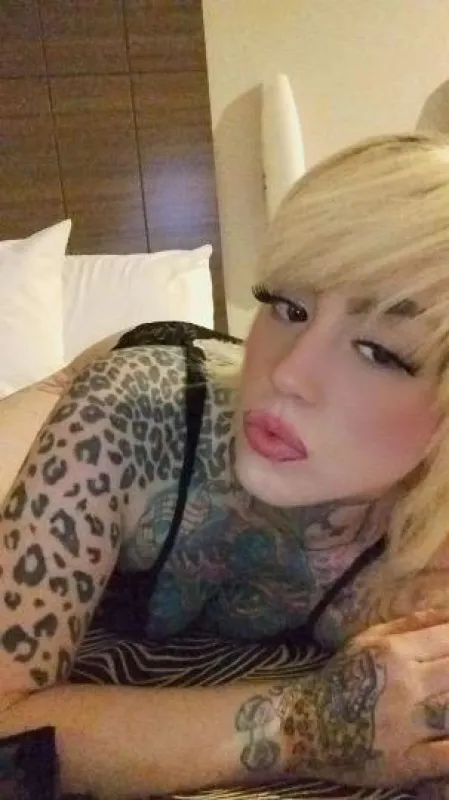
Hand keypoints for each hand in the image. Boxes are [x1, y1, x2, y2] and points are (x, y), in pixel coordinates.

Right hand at [277, 610, 448, 786]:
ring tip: (448, 695)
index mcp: (393, 652)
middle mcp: (403, 685)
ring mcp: (406, 726)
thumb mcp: (367, 641)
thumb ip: (409, 625)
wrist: (304, 724)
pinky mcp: (407, 762)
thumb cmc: (341, 678)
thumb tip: (447, 611)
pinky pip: (447, 755)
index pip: (447, 638)